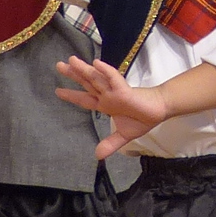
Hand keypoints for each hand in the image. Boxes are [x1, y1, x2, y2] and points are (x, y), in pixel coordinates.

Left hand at [55, 56, 173, 154]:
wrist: (159, 111)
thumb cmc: (142, 119)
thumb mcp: (124, 135)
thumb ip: (110, 144)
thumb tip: (98, 156)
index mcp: (105, 105)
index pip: (84, 99)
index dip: (72, 95)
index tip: (57, 91)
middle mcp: (106, 95)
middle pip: (86, 83)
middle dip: (73, 75)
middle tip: (58, 65)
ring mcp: (114, 91)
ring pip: (96, 79)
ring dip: (84, 70)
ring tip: (71, 60)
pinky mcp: (124, 90)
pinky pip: (113, 78)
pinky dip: (105, 71)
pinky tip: (96, 63)